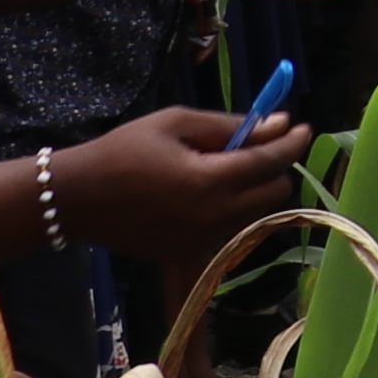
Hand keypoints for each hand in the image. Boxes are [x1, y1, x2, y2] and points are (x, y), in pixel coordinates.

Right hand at [48, 105, 314, 264]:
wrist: (74, 198)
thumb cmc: (124, 150)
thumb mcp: (178, 123)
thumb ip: (232, 126)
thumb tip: (281, 124)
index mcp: (209, 182)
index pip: (271, 162)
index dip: (293, 142)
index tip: (303, 126)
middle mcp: (211, 218)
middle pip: (273, 193)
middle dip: (274, 167)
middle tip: (258, 146)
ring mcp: (199, 242)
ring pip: (254, 214)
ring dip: (253, 189)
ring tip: (222, 167)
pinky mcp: (185, 255)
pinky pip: (227, 229)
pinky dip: (228, 209)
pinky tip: (203, 191)